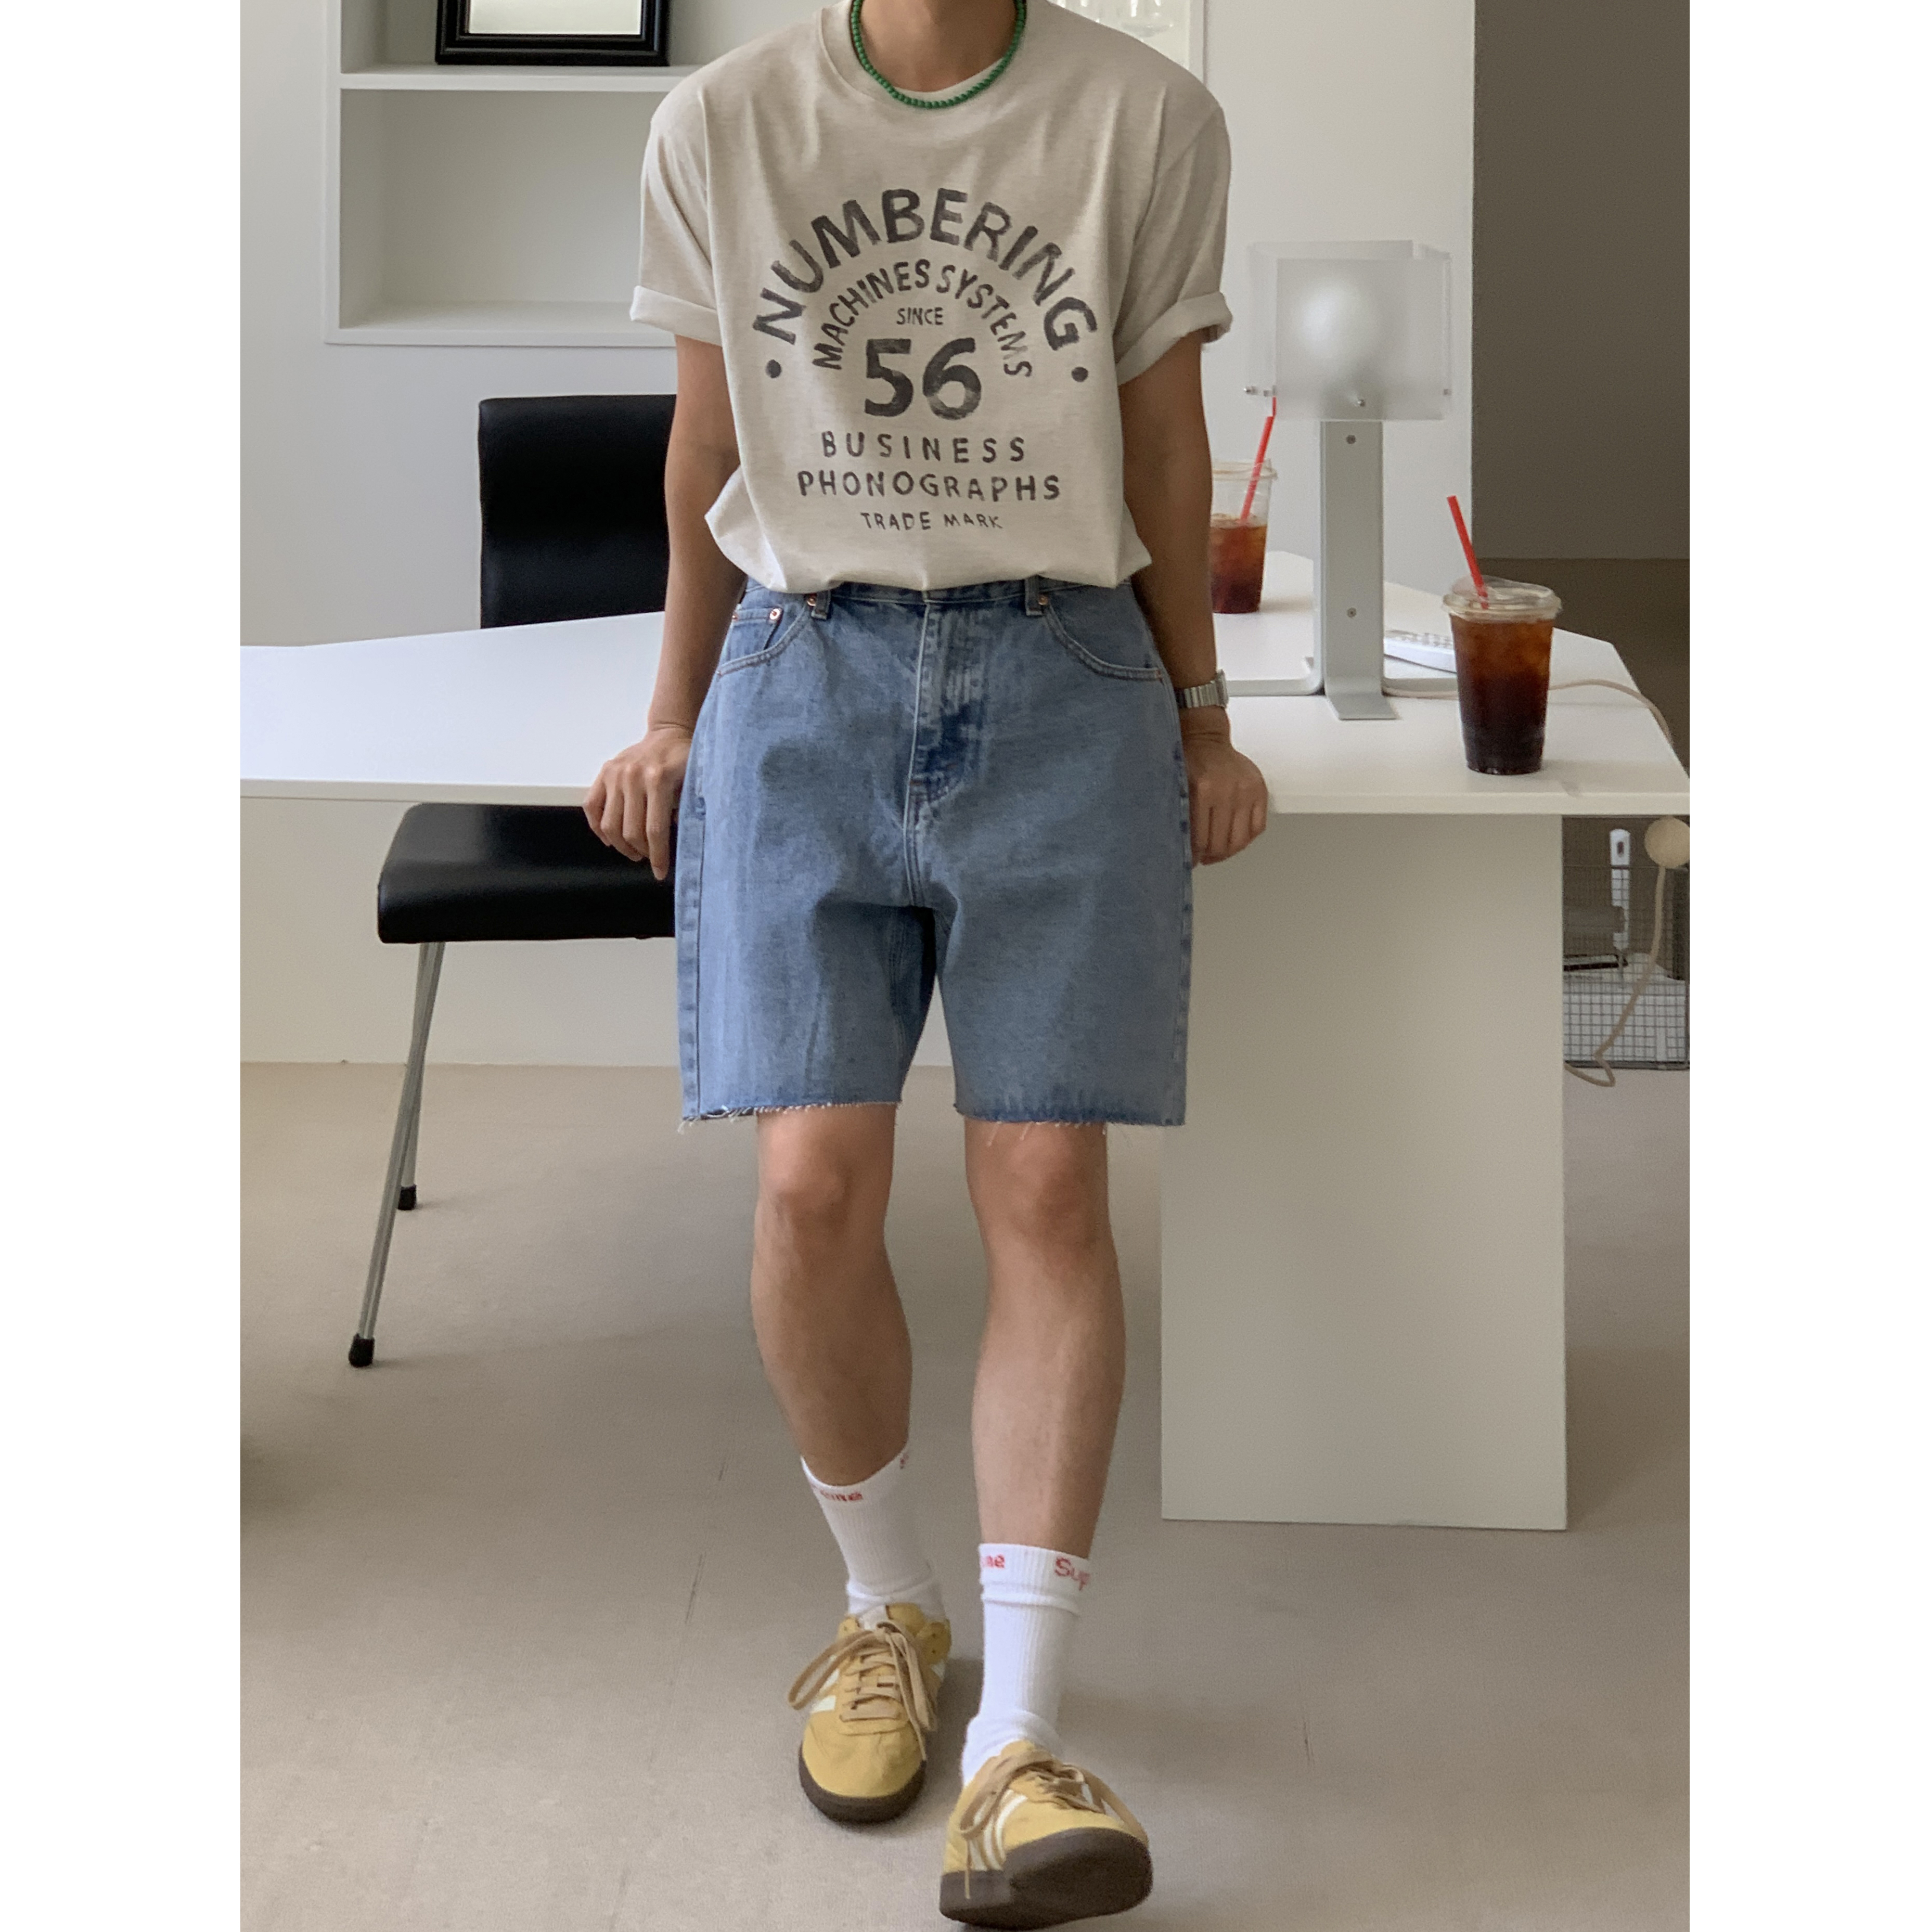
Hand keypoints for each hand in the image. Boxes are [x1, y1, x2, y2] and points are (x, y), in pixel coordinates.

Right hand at [585, 723, 692, 876]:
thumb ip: (687, 811)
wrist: (669, 732)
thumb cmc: (686, 760)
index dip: (658, 856)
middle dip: (641, 853)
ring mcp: (615, 774)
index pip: (654, 830)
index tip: (660, 873)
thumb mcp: (695, 783)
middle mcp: (632, 776)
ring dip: (621, 845)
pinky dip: (599, 828)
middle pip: (630, 831)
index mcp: (658, 779)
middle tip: (650, 859)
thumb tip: (679, 846)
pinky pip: (592, 808)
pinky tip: (611, 838)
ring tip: (634, 851)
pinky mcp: (604, 772)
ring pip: (609, 825)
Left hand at [1179, 711, 1267, 864]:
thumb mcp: (1177, 788)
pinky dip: (1245, 840)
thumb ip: (1181, 817)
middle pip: (1221, 843)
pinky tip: (1233, 840)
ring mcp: (1246, 791)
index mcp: (1203, 790)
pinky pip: (1258, 828)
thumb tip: (1182, 851)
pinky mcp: (1260, 790)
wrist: (1205, 739)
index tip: (1189, 862)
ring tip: (1216, 853)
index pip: (1200, 839)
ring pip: (1240, 840)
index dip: (1194, 856)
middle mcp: (1227, 791)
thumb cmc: (1187, 763)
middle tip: (1202, 858)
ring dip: (1227, 852)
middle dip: (1209, 856)